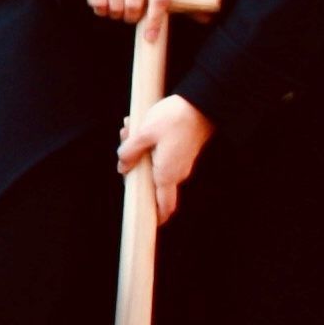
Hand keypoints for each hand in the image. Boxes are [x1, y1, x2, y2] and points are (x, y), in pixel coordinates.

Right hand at [71, 0, 173, 24]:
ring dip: (114, 13)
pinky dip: (100, 10)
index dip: (155, 20)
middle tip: (127, 14)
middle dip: (130, 16)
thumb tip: (157, 33)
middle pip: (135, 5)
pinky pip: (99, 4)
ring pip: (116, 6)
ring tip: (114, 5)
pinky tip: (101, 0)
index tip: (150, 37)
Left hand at [117, 93, 213, 224]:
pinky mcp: (181, 153)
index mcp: (166, 174)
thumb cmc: (174, 119)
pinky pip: (160, 156)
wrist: (201, 104)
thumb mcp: (144, 133)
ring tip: (129, 130)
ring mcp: (181, 163)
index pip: (164, 205)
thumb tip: (122, 167)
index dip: (156, 216)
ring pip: (154, 166)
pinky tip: (139, 128)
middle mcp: (176, 173)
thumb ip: (130, 151)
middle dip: (134, 169)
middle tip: (124, 143)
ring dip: (139, 152)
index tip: (145, 220)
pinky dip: (148, 145)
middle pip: (151, 183)